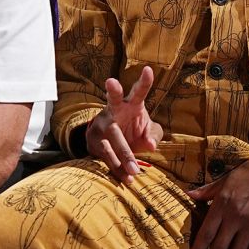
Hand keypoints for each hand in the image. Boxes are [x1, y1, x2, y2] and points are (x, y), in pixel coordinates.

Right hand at [85, 66, 163, 183]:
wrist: (106, 143)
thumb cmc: (132, 131)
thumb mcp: (147, 131)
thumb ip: (154, 135)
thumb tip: (150, 145)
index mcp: (131, 104)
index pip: (139, 91)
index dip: (144, 81)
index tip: (149, 69)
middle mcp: (114, 110)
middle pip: (114, 99)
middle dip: (113, 90)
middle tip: (111, 82)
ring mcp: (103, 125)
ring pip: (112, 136)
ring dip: (124, 154)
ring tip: (134, 171)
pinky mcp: (95, 142)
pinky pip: (106, 155)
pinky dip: (117, 168)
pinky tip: (126, 179)